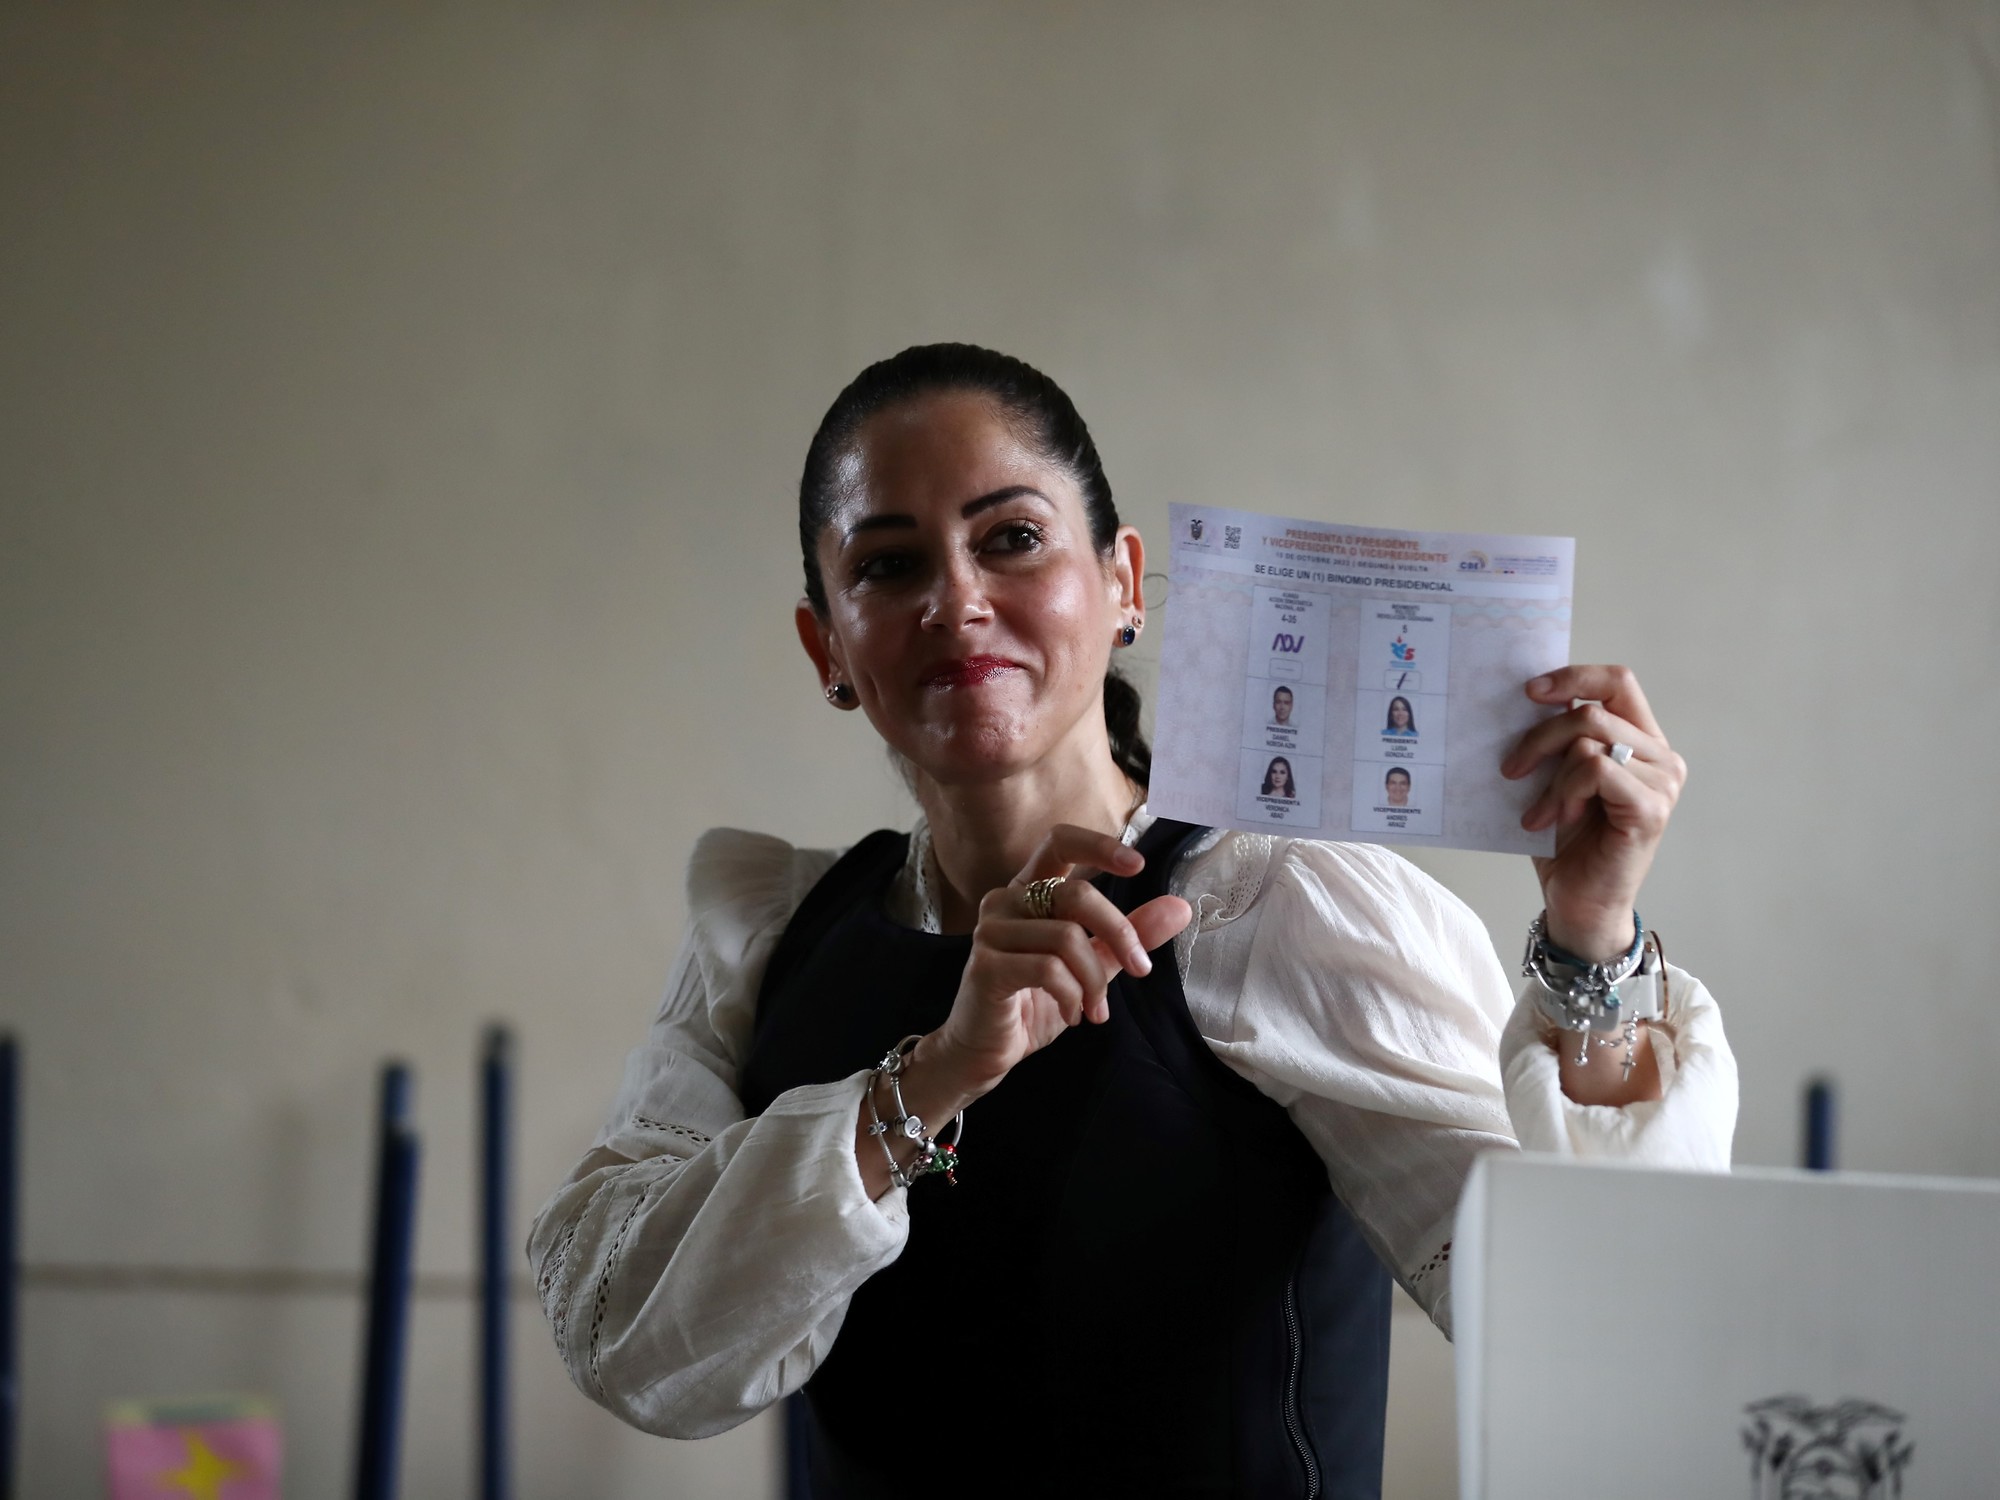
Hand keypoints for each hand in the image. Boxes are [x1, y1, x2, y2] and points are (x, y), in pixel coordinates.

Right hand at [929, 824, 1192, 1100]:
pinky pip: (1048, 969)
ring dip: (1095, 980)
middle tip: (1140, 969)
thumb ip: (1128, 936)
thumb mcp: (1092, 966)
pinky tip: (1073, 1014)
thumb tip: (1180, 908)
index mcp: (1029, 892)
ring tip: (1095, 1008)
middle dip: (1119, 932)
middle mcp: (1004, 902)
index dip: (1098, 846)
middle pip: (1076, 895)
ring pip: (1066, 938)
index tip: (1138, 864)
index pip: (1059, 843)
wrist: (986, 1051)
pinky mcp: (986, 965)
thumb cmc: (1033, 1003)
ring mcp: (991, 932)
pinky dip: (1072, 995)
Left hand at [1502, 665, 1687, 960]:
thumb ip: (1556, 739)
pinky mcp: (1651, 807)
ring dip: (1549, 773)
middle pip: (1593, 709)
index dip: (1573, 676)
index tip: (1529, 692)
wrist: (1576, 900)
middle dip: (1540, 735)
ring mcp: (1662, 781)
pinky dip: (1564, 792)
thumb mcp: (1554, 777)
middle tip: (1511, 769)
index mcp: (1640, 740)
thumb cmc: (1565, 841)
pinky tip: (1553, 820)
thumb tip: (1522, 698)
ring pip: (1589, 738)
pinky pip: (1596, 769)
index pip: (1617, 681)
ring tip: (1537, 811)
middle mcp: (1660, 756)